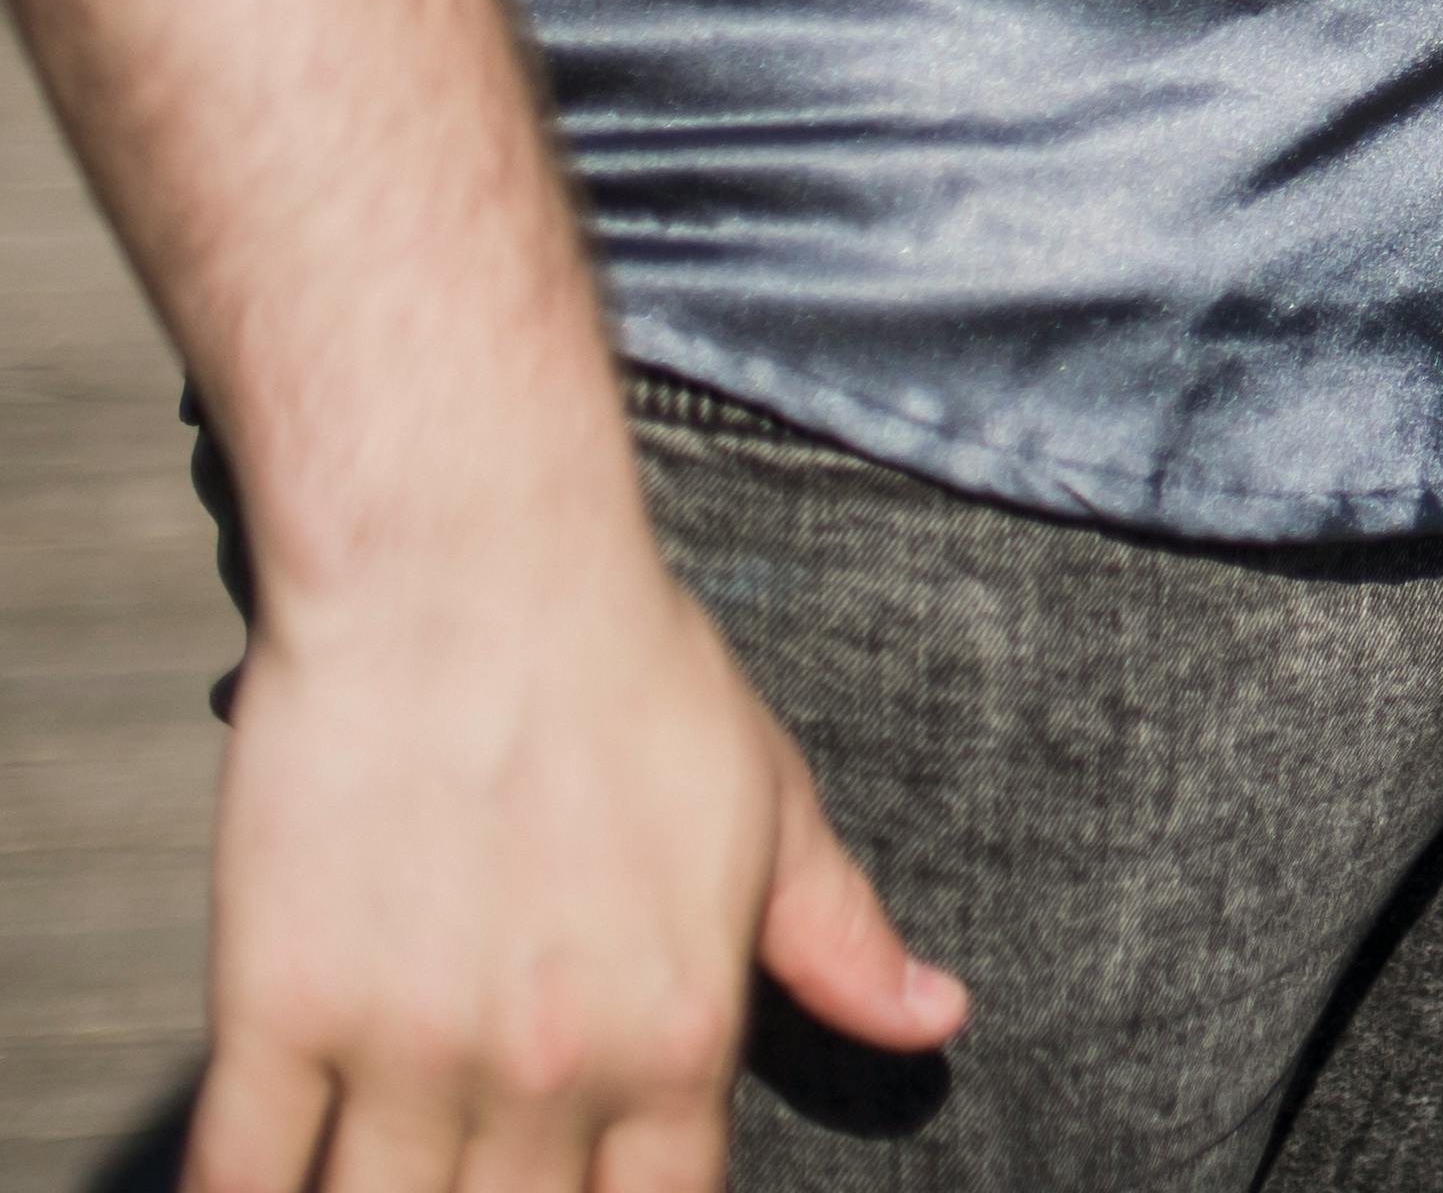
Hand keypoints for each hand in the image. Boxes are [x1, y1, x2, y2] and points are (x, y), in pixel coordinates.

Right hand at [192, 522, 958, 1192]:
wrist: (468, 576)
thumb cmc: (626, 675)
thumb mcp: (769, 805)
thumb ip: (840, 938)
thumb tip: (933, 1019)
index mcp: (679, 1032)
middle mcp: (552, 1066)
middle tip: (486, 1176)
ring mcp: (404, 1048)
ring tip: (393, 1180)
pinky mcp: (273, 1011)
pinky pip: (242, 1174)